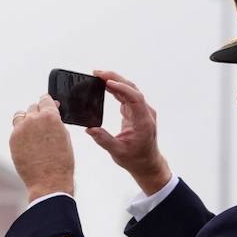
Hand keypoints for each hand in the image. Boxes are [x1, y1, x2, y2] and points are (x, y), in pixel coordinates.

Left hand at [10, 95, 74, 201]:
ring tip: (33, 130)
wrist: (49, 182)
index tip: (48, 105)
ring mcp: (21, 129)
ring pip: (21, 115)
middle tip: (43, 124)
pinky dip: (21, 132)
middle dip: (38, 113)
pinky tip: (28, 142)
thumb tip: (51, 114)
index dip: (48, 102)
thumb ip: (56, 122)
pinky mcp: (13, 139)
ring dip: (27, 119)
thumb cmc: (61, 162)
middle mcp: (34, 119)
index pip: (45, 99)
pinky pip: (16, 129)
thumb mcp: (64, 137)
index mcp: (50, 116)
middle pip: (33, 107)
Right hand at [85, 70, 170, 195]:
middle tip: (97, 73)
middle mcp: (145, 113)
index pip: (135, 98)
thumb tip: (89, 129)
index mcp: (143, 122)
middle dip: (115, 78)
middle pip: (132, 89)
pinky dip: (116, 89)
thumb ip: (104, 140)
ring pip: (129, 90)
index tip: (108, 82)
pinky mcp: (136, 112)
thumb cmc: (135, 159)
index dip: (122, 89)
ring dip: (115, 81)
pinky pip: (127, 96)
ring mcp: (141, 111)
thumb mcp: (118, 152)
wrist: (147, 163)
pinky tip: (104, 85)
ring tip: (98, 75)